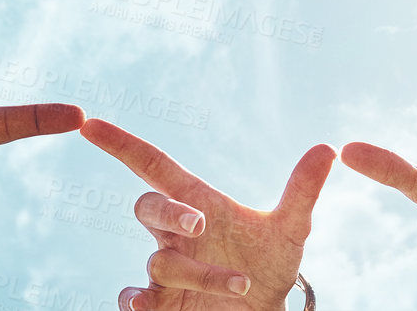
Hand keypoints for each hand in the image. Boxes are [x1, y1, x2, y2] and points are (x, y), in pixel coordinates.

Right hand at [81, 118, 334, 310]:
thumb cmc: (268, 266)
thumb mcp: (291, 231)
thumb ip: (302, 191)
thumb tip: (327, 148)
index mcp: (196, 203)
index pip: (151, 166)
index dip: (120, 144)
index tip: (89, 124)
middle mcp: (173, 234)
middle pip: (147, 207)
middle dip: (169, 211)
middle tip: (200, 224)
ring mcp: (163, 270)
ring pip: (160, 261)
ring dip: (200, 274)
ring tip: (242, 285)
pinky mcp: (158, 305)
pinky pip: (131, 297)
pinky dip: (136, 299)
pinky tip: (147, 304)